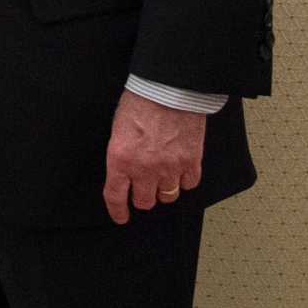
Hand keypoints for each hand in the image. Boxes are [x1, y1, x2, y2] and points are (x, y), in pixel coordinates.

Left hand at [102, 88, 205, 223]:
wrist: (169, 90)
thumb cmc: (140, 102)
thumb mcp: (118, 129)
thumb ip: (122, 154)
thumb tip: (126, 168)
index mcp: (120, 159)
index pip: (116, 196)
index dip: (118, 211)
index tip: (121, 217)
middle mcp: (145, 169)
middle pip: (145, 202)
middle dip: (142, 198)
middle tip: (143, 190)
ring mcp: (170, 168)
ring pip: (168, 196)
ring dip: (164, 190)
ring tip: (163, 179)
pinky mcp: (192, 162)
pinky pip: (189, 184)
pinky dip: (185, 181)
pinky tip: (181, 171)